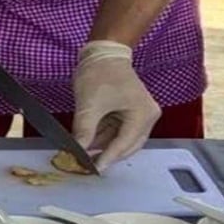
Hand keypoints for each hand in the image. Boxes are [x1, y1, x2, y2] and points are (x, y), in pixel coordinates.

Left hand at [72, 41, 160, 169]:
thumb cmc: (100, 73)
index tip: (92, 170)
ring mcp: (140, 115)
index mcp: (143, 114)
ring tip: (84, 155)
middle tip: (87, 165)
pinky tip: (89, 143)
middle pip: (127, 145)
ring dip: (104, 146)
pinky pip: (118, 131)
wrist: (103, 52)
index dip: (107, 158)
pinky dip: (104, 137)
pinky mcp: (131, 113)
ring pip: (122, 140)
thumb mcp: (89, 104)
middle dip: (106, 154)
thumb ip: (84, 130)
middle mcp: (147, 117)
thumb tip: (76, 151)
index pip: (124, 144)